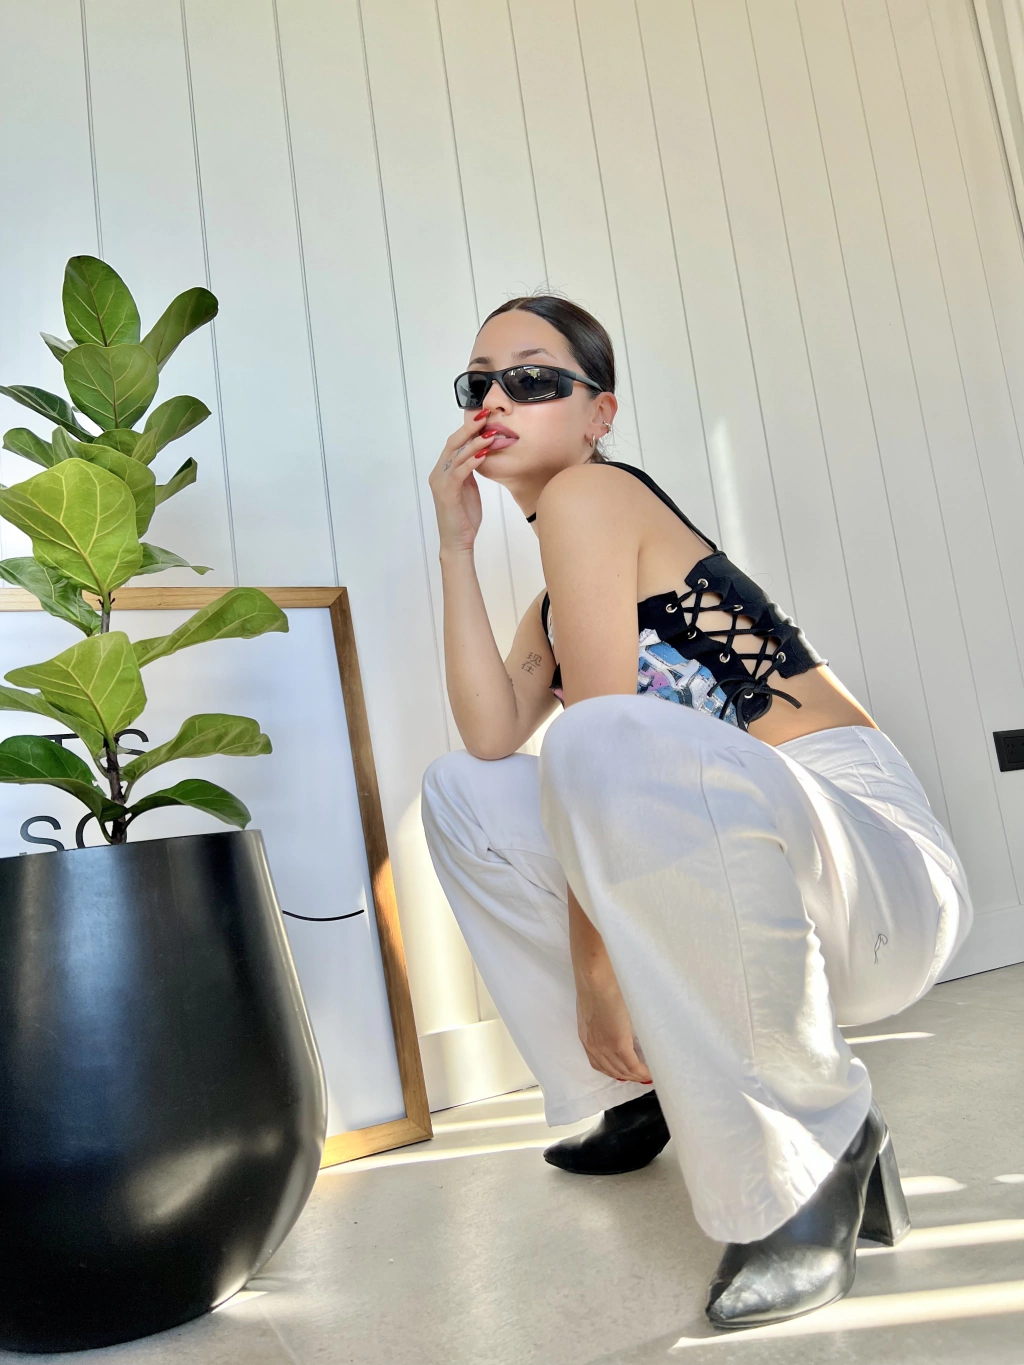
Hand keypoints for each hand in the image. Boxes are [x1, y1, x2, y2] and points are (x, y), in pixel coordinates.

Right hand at [428, 411, 496, 554]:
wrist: (458, 541)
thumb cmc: (464, 517)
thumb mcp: (469, 488)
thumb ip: (469, 471)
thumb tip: (479, 453)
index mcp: (443, 471)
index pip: (454, 443)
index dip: (468, 429)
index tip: (484, 416)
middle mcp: (438, 473)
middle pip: (453, 443)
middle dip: (469, 428)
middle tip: (486, 415)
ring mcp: (440, 482)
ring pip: (457, 455)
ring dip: (475, 443)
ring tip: (491, 433)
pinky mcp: (447, 493)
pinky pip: (460, 472)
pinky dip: (472, 461)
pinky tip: (485, 454)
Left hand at [575, 967, 652, 1084]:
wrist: (595, 978)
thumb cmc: (595, 983)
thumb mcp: (593, 1006)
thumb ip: (602, 1018)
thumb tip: (614, 1020)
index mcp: (586, 1037)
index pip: (599, 1064)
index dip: (614, 1071)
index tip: (626, 1072)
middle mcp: (593, 1046)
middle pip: (612, 1071)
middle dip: (627, 1077)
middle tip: (641, 1077)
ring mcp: (605, 1047)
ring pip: (623, 1071)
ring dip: (636, 1076)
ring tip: (648, 1076)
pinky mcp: (618, 1043)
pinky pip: (632, 1065)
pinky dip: (642, 1072)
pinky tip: (650, 1073)